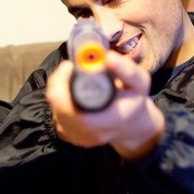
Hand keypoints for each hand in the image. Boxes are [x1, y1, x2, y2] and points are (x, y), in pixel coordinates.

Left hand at [45, 51, 163, 160]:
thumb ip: (127, 70)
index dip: (65, 84)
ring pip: (54, 107)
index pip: (75, 108)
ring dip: (58, 89)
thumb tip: (108, 57)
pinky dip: (58, 99)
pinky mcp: (67, 135)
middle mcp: (89, 132)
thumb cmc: (133, 100)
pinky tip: (71, 92)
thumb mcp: (139, 83)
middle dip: (59, 82)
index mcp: (108, 121)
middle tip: (69, 67)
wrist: (129, 124)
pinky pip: (54, 112)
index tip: (71, 66)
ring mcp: (75, 136)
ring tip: (72, 77)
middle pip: (59, 106)